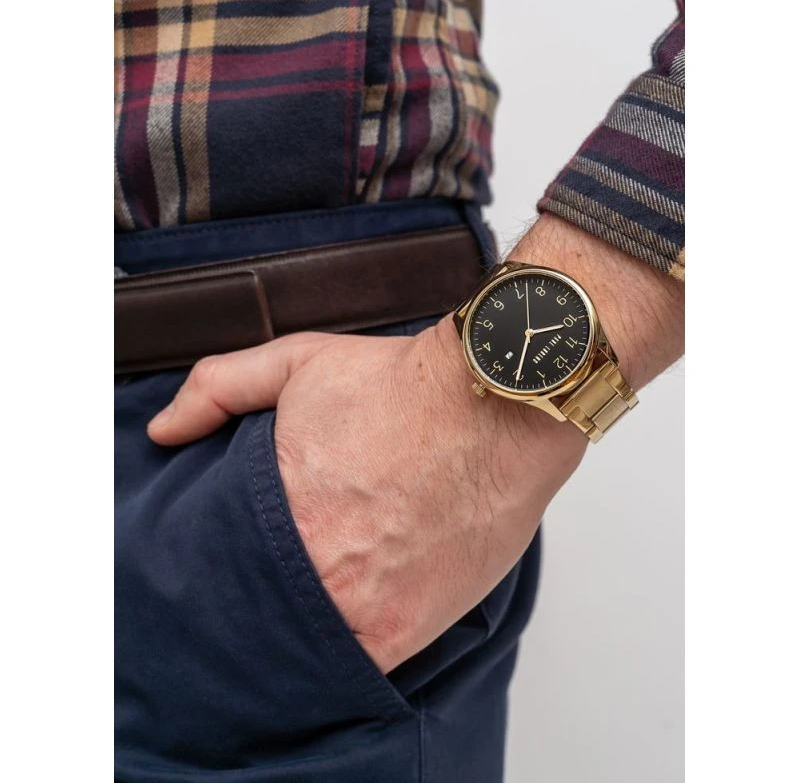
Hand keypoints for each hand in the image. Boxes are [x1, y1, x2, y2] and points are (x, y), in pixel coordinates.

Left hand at [148, 323, 586, 672]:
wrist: (496, 406)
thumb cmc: (405, 388)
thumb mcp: (299, 363)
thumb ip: (219, 389)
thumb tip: (166, 431)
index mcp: (280, 512)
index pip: (217, 567)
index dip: (218, 567)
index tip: (228, 560)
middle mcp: (318, 570)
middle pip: (258, 610)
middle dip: (257, 598)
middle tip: (274, 574)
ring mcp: (366, 607)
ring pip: (304, 645)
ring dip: (301, 626)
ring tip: (312, 594)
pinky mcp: (410, 628)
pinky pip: (359, 664)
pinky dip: (347, 647)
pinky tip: (349, 614)